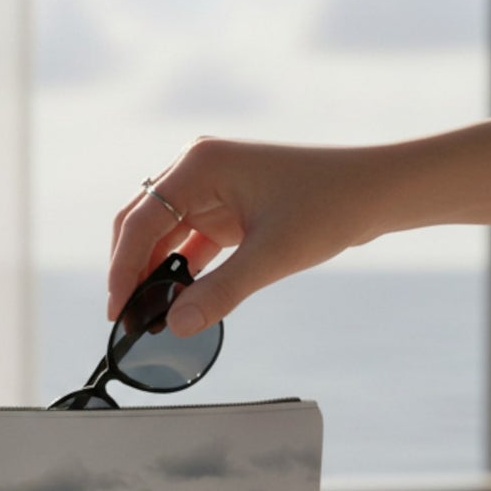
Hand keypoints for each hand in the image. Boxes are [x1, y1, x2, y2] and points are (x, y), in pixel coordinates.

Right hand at [108, 137, 392, 332]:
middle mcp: (196, 169)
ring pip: (161, 235)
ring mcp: (209, 188)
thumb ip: (221, 293)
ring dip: (153, 273)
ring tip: (145, 317)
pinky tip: (174, 302)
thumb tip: (175, 326)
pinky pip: (187, 241)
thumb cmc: (330, 207)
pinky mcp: (224, 208)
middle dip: (130, 271)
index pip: (141, 220)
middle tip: (124, 319)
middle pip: (141, 224)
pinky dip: (178, 271)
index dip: (123, 269)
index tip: (116, 311)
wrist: (374, 191)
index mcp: (199, 164)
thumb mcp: (273, 256)